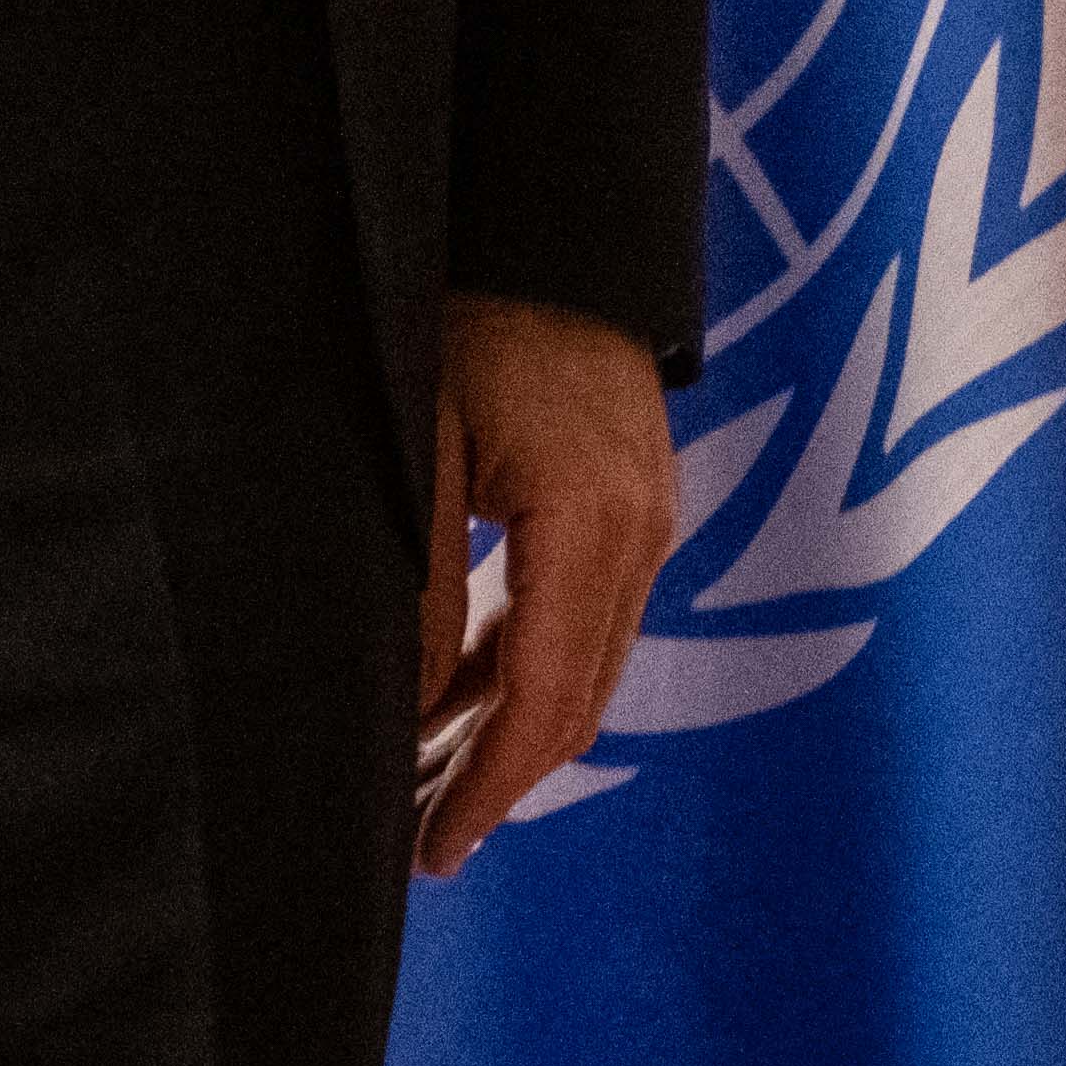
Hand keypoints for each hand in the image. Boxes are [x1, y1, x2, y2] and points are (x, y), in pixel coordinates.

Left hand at [416, 290, 675, 874]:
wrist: (545, 213)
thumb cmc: (465, 312)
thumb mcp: (422, 452)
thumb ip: (424, 591)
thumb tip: (416, 714)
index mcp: (597, 524)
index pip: (549, 702)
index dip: (492, 789)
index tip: (431, 853)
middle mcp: (645, 529)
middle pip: (579, 696)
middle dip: (501, 776)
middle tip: (421, 842)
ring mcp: (648, 511)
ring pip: (584, 658)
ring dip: (511, 723)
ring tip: (426, 782)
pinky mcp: (631, 493)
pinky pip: (583, 607)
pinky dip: (525, 661)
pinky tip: (461, 694)